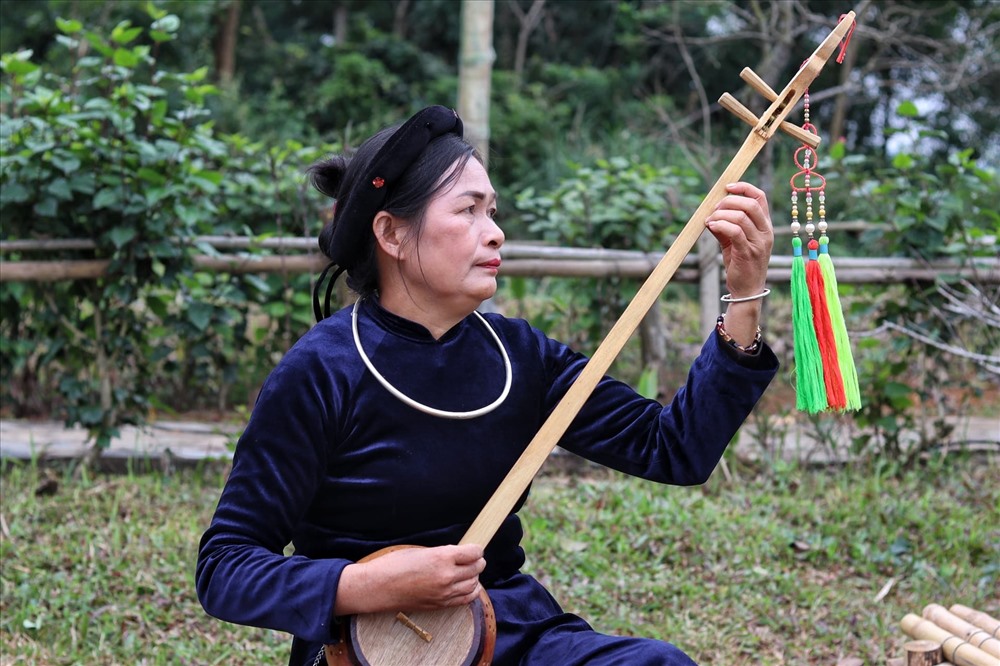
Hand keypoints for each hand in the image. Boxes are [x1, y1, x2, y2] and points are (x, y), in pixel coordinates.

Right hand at [334, 544, 485, 615]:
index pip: (473, 553)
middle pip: (476, 568)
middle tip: (474, 559)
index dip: (477, 549)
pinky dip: (470, 592)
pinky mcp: (440, 605)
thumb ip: (442, 553)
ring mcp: (444, 593)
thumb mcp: (420, 551)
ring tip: (468, 572)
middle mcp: (446, 576)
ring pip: (474, 585)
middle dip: (477, 562)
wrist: (378, 587)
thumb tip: (458, 555)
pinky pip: (465, 599)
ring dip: (474, 577)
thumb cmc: (394, 565)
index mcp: (441, 557)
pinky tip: (466, 586)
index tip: (474, 548)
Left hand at [705, 182, 773, 346]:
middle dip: (729, 201)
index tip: (727, 187)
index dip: (744, 188)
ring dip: (721, 214)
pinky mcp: (748, 253)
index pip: (760, 197)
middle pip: (751, 204)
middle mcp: (766, 232)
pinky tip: (711, 226)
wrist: (746, 290)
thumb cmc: (740, 263)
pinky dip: (721, 225)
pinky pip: (735, 232)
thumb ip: (725, 226)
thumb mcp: (733, 241)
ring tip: (709, 220)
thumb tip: (710, 213)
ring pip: (741, 217)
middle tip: (714, 208)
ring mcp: (759, 243)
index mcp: (765, 226)